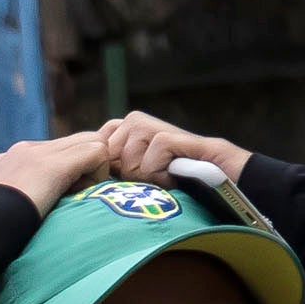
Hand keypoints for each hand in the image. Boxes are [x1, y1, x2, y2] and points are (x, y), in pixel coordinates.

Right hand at [0, 127, 109, 211]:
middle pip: (77, 142)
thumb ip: (10, 205)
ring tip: (77, 200)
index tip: (60, 201)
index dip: (69, 173)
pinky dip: (98, 174)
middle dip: (85, 168)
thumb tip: (20, 218)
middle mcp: (25, 151)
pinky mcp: (53, 165)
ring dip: (93, 170)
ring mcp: (38, 154)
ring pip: (92, 142)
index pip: (56, 152)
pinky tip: (82, 198)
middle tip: (75, 200)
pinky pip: (97, 152)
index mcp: (9, 162)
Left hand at [97, 110, 252, 186]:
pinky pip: (147, 163)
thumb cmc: (175, 180)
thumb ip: (111, 171)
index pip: (95, 146)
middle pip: (107, 157)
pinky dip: (160, 175)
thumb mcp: (136, 177)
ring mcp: (149, 126)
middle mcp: (133, 123)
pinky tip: (175, 173)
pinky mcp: (167, 135)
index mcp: (122, 132)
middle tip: (153, 176)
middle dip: (127, 176)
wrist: (219, 177)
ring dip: (146, 177)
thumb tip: (85, 179)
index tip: (130, 179)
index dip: (106, 168)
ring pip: (126, 161)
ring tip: (166, 174)